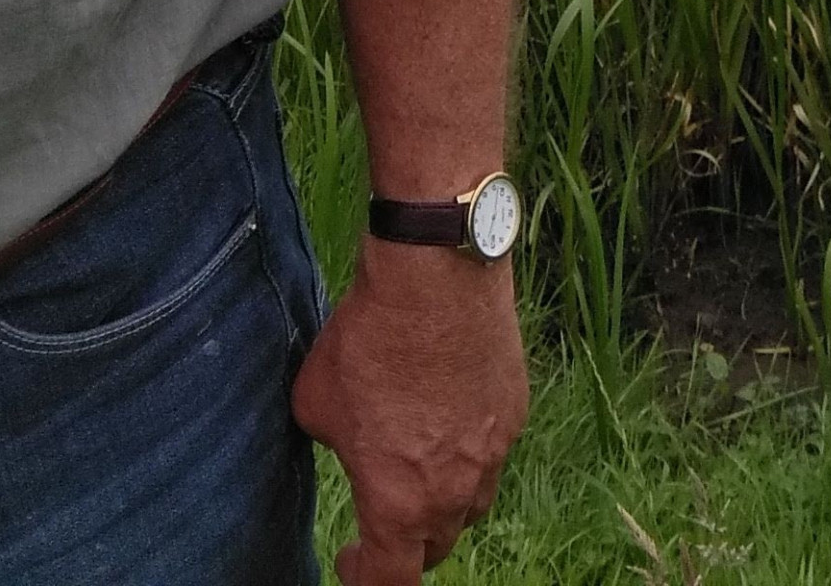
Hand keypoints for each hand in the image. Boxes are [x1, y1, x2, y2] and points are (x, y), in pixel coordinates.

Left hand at [292, 240, 526, 582]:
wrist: (436, 275)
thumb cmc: (368, 341)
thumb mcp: (315, 405)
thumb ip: (335, 446)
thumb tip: (351, 443)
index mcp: (399, 504)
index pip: (390, 581)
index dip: (364, 578)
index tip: (351, 558)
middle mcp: (455, 491)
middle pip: (435, 546)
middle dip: (405, 541)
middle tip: (382, 512)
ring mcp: (494, 451)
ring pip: (471, 503)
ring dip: (443, 500)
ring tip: (419, 464)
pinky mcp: (515, 411)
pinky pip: (492, 452)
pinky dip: (469, 449)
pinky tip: (446, 410)